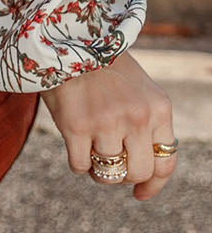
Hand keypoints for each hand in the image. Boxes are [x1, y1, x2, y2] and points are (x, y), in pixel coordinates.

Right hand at [39, 49, 176, 200]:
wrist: (67, 39)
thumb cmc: (103, 67)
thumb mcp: (139, 91)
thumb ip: (147, 126)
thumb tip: (143, 176)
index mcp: (158, 108)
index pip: (165, 162)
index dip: (153, 184)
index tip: (140, 193)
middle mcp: (137, 117)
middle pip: (138, 172)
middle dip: (123, 175)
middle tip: (109, 163)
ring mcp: (106, 123)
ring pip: (107, 174)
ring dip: (97, 167)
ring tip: (89, 148)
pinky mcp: (76, 126)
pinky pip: (80, 166)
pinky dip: (77, 161)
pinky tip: (74, 143)